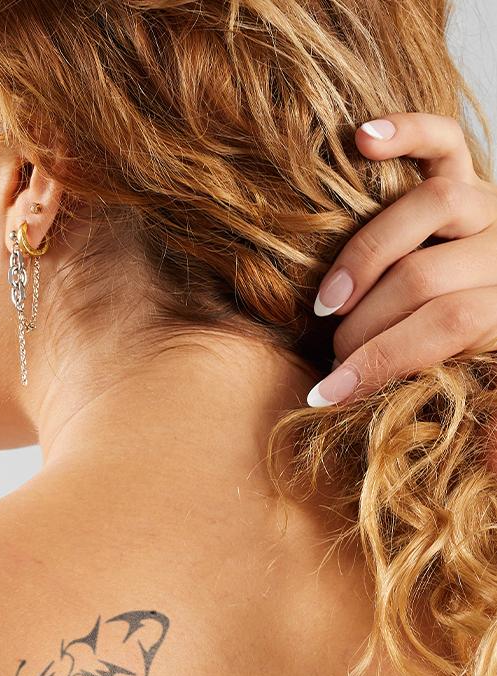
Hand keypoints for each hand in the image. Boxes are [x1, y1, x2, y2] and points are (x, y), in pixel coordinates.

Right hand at [306, 112, 496, 406]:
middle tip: (331, 355)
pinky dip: (406, 131)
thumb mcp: (480, 377)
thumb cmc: (478, 351)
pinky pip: (443, 141)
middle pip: (424, 276)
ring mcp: (489, 206)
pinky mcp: (469, 175)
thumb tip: (398, 413)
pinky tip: (364, 139)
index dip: (380, 361)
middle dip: (365, 324)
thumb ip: (453, 389)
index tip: (326, 394)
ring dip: (365, 257)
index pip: (445, 326)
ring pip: (428, 207)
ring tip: (331, 301)